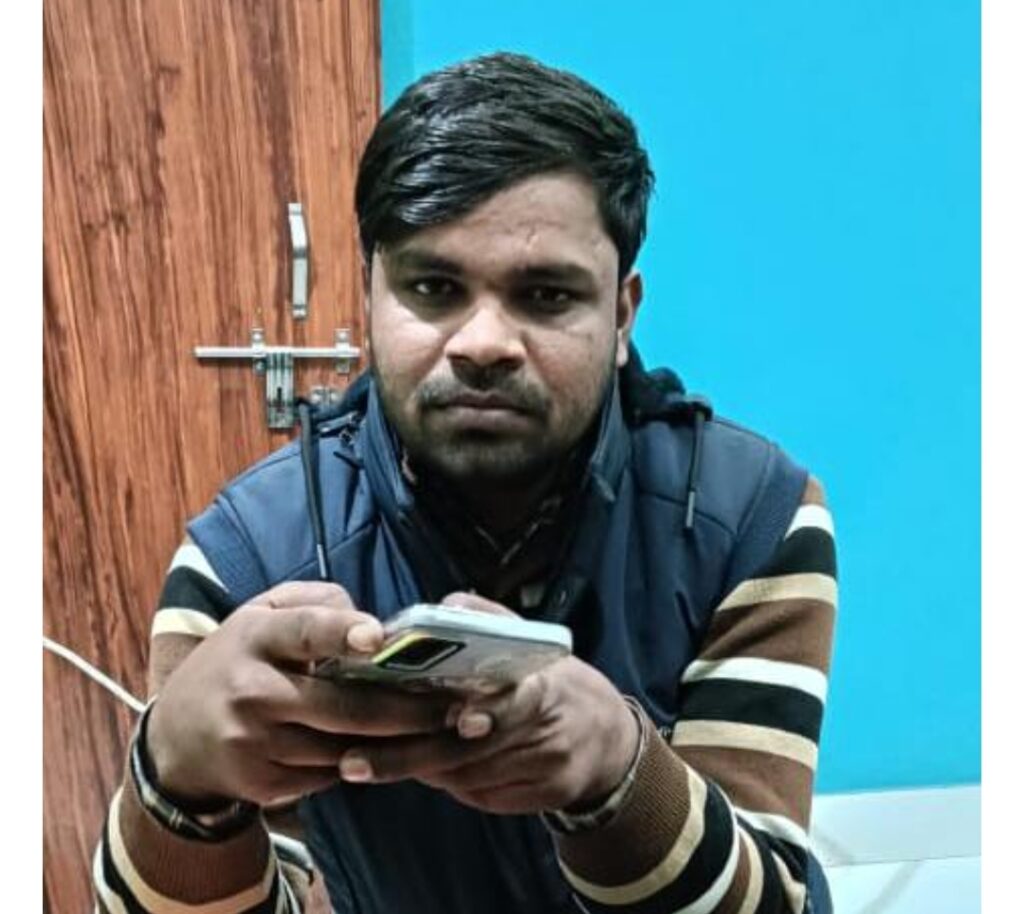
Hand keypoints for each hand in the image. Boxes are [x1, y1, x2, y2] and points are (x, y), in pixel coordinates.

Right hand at [146, 582, 452, 806]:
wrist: (176, 737)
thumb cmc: (237, 661)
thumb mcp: (260, 615)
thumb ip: (312, 603)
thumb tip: (369, 620)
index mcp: (253, 637)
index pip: (302, 631)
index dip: (341, 632)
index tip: (381, 635)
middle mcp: (251, 690)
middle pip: (342, 706)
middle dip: (407, 709)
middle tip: (455, 706)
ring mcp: (254, 743)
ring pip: (344, 748)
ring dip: (398, 742)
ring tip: (445, 730)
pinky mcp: (260, 784)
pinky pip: (328, 776)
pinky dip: (363, 764)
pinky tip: (395, 753)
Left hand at [337, 593, 640, 815]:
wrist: (608, 743)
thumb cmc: (556, 681)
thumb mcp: (533, 642)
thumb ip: (488, 619)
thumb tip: (445, 607)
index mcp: (547, 688)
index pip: (514, 702)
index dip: (484, 712)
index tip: (449, 718)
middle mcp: (546, 736)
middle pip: (470, 753)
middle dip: (409, 756)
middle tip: (354, 761)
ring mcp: (541, 774)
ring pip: (464, 777)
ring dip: (415, 766)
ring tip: (364, 758)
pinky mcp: (532, 803)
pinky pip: (475, 794)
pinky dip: (443, 780)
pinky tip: (416, 765)